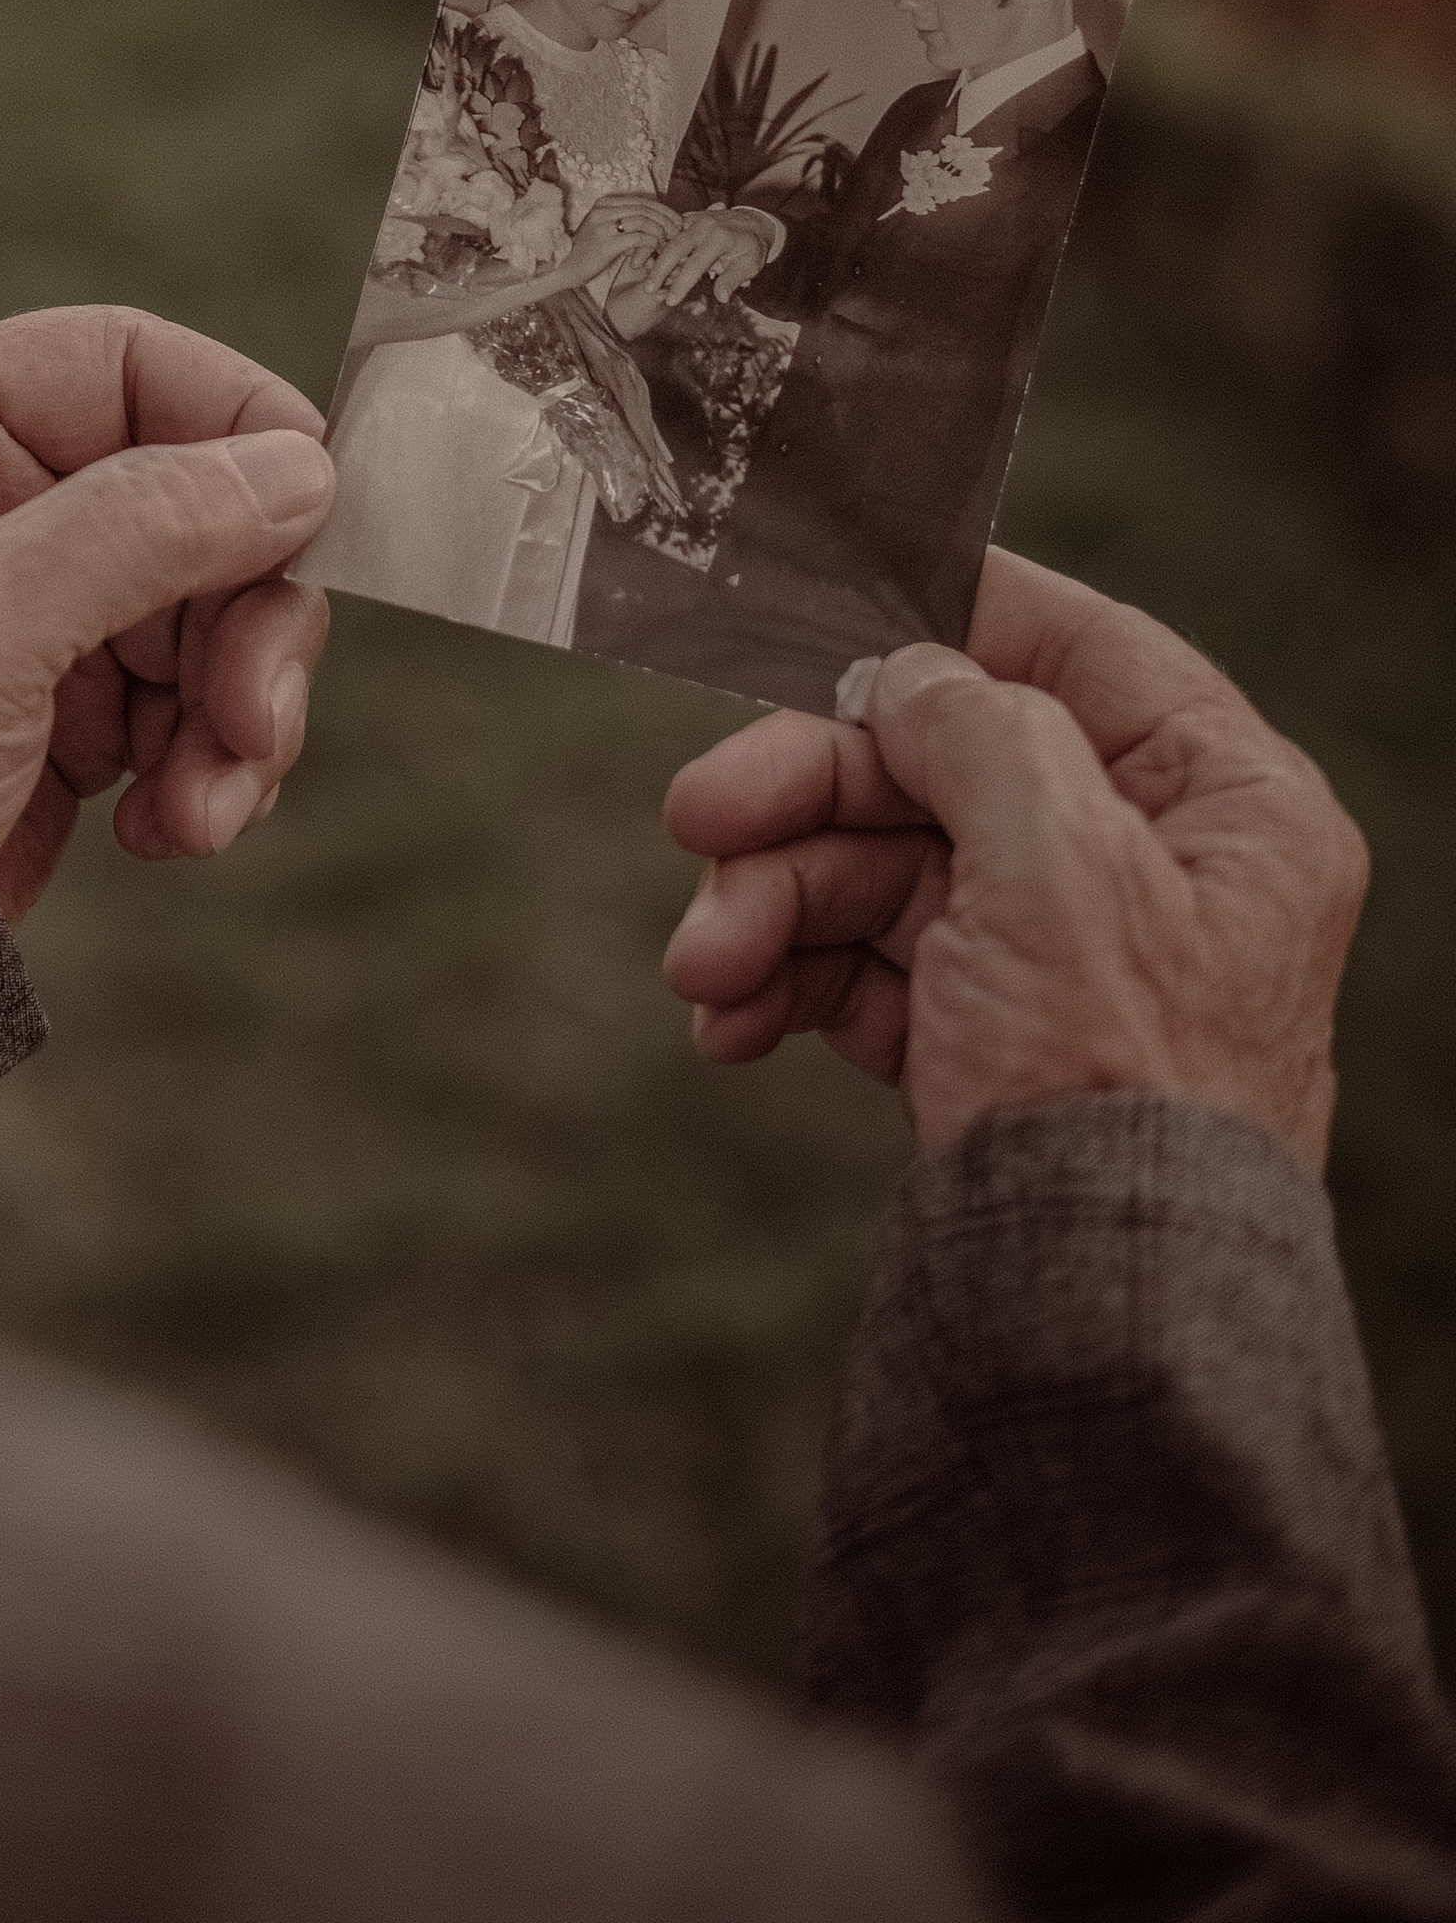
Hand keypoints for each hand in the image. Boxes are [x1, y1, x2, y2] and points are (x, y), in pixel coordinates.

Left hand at [0, 308, 335, 923]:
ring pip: (212, 611)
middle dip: (245, 621)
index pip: (130, 368)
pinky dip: (208, 768)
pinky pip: (190, 702)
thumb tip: (299, 468)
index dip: (240, 430)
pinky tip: (167, 833)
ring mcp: (27, 603)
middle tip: (253, 720)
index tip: (312, 522)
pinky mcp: (60, 705)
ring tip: (199, 811)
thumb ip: (138, 526)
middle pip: (197, 500)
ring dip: (236, 714)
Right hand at [654, 207, 774, 306]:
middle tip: (648, 289)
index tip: (671, 301)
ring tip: (646, 278)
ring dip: (657, 258)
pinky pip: (672, 233)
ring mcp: (695, 219)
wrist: (754, 222)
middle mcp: (704, 226)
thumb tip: (721, 297)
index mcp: (719, 238)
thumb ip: (733, 280)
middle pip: (674, 249)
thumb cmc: (752, 247)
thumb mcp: (750, 265)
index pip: (695, 266)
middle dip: (659, 270)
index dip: (682, 285)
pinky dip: (662, 247)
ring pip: (669, 240)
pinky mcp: (690, 218)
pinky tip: (652, 262)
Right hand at [657, 548, 1366, 1175]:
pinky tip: (727, 1020)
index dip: (957, 616)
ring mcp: (1064, 957)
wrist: (1099, 1326)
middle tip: (696, 816)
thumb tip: (914, 672)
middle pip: (944, 767)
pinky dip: (787, 981)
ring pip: (883, 869)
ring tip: (704, 969)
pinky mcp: (989, 1039)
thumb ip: (979, 731)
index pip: (1086, 653)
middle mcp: (1152, 869)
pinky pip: (867, 967)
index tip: (836, 596)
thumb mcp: (1057, 867)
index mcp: (1226, 806)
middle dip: (805, 800)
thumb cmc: (1119, 1090)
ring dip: (772, 905)